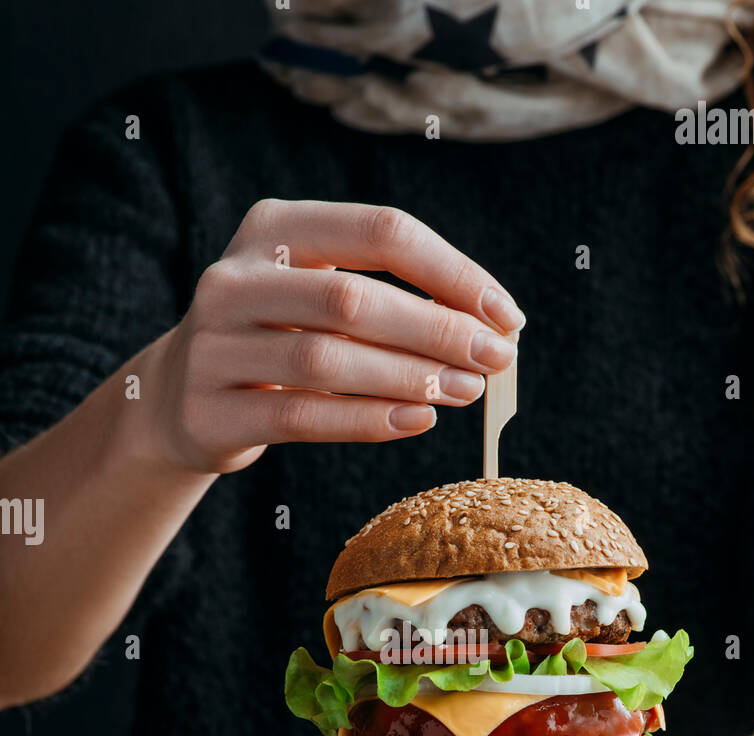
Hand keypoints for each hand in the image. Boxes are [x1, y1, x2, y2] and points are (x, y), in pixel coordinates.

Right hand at [140, 199, 522, 473]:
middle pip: (353, 298)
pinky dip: (368, 420)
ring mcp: (214, 345)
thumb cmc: (278, 339)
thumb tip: (491, 327)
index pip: (379, 232)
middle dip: (437, 330)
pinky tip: (417, 420)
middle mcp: (234, 278)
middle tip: (495, 360)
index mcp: (273, 228)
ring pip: (327, 359)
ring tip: (464, 392)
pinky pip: (302, 416)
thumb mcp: (319, 295)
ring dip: (408, 377)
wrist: (179, 398)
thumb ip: (390, 299)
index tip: (506, 315)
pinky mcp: (209, 411)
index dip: (452, 271)